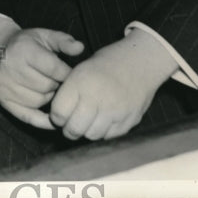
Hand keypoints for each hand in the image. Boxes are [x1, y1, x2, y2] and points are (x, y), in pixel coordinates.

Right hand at [0, 28, 83, 128]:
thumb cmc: (28, 43)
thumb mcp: (45, 36)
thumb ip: (64, 41)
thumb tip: (80, 48)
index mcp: (23, 49)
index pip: (54, 68)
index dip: (67, 73)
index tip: (71, 74)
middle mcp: (11, 68)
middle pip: (47, 86)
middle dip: (56, 85)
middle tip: (57, 80)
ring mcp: (4, 85)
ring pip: (39, 101)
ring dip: (48, 97)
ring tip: (47, 87)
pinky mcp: (2, 99)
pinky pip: (28, 116)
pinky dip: (42, 119)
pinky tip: (52, 117)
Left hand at [49, 31, 178, 140]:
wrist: (141, 61)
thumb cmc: (107, 63)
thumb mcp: (81, 69)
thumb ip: (68, 92)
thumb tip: (56, 118)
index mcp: (81, 82)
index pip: (58, 113)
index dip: (56, 116)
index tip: (59, 114)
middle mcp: (97, 98)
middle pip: (74, 129)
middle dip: (69, 129)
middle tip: (71, 123)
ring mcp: (115, 111)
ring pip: (91, 135)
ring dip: (87, 131)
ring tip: (88, 120)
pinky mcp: (130, 120)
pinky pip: (110, 136)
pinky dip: (104, 132)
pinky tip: (104, 119)